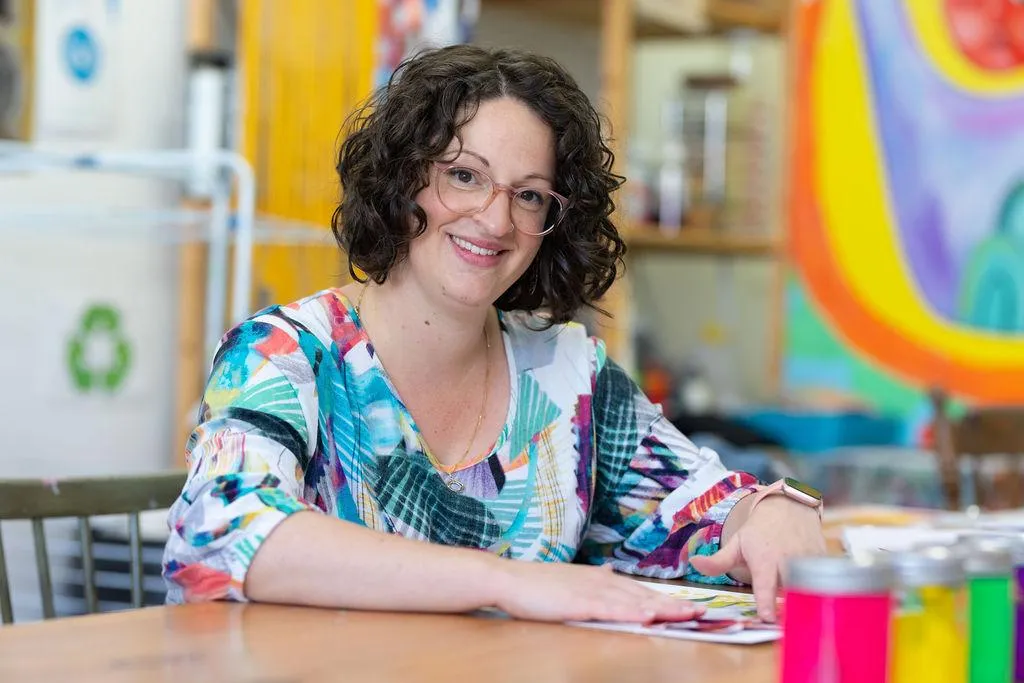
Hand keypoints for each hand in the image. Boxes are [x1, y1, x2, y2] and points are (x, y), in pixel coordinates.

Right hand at [491, 561, 706, 623]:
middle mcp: (601, 582)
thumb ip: (592, 579)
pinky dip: (633, 613)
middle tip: (703, 612)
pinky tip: (649, 617)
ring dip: (663, 609)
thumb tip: (610, 573)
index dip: (667, 599)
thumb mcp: (570, 580)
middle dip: (675, 604)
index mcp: (601, 579)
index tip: (691, 606)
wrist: (508, 579)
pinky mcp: (579, 603)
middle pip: (645, 595)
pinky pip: (612, 610)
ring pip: (635, 602)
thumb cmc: (536, 585)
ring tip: (688, 615)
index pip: (641, 591)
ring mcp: (591, 592)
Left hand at [689, 495, 826, 621]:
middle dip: (783, 604)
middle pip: (786, 593)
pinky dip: (812, 587)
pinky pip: (819, 583)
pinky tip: (804, 580)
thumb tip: (693, 563)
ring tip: (788, 587)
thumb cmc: (759, 531)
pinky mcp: (823, 563)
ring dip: (796, 594)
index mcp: (764, 559)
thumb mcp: (737, 544)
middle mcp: (787, 561)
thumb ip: (718, 561)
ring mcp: (808, 561)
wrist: (789, 508)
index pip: (765, 586)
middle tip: (778, 609)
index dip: (766, 603)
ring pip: (804, 589)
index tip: (767, 618)